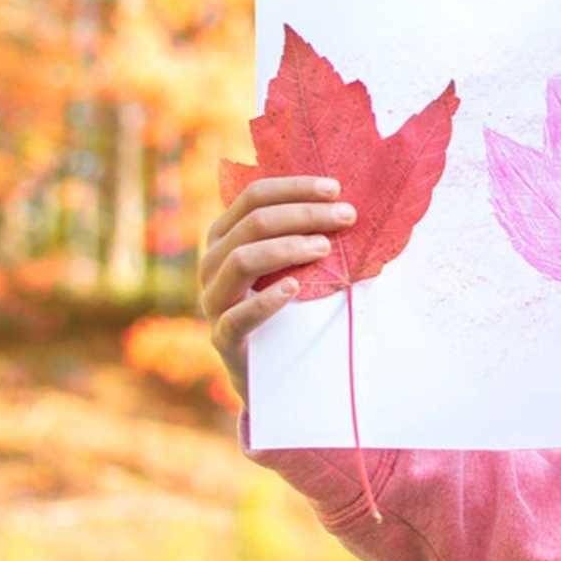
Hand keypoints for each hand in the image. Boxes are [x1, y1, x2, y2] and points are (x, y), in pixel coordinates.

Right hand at [198, 175, 358, 405]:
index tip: (336, 189)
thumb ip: (305, 234)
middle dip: (304, 214)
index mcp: (226, 236)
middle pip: (253, 224)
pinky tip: (293, 288)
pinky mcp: (222, 338)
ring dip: (287, 248)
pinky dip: (266, 300)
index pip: (254, 197)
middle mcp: (212, 262)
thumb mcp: (294, 264)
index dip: (294, 188)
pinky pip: (237, 316)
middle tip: (346, 217)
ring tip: (325, 248)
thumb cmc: (290, 307)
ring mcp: (212, 300)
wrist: (272, 371)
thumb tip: (348, 204)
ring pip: (241, 260)